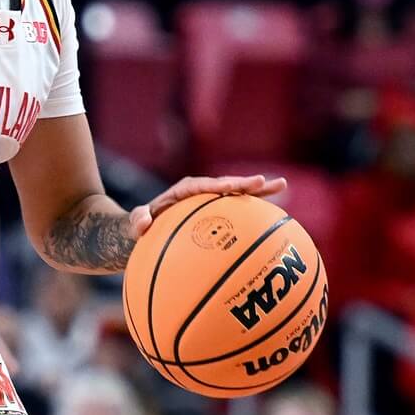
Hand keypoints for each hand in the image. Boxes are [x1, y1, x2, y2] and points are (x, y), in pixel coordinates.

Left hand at [128, 174, 287, 239]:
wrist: (142, 232)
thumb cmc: (137, 227)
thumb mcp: (132, 224)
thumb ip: (136, 220)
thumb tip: (143, 220)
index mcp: (183, 191)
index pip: (204, 186)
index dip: (220, 185)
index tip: (236, 187)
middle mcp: (199, 192)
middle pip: (226, 185)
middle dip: (245, 183)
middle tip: (268, 182)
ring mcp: (210, 202)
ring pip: (236, 195)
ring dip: (257, 192)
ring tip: (282, 186)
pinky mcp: (216, 214)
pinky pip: (237, 212)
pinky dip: (255, 211)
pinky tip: (277, 218)